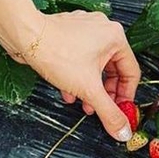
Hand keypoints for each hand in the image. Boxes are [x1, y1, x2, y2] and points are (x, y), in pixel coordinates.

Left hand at [24, 11, 139, 141]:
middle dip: (105, 93)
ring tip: (82, 102)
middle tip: (99, 108)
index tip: (120, 111)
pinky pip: (82, 56)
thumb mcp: (88, 89)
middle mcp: (104, 29)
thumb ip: (108, 112)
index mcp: (115, 37)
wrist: (27, 37)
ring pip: (96, 64)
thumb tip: (123, 130)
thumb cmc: (57, 53)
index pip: (131, 72)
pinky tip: (67, 89)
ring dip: (90, 87)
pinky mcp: (72, 31)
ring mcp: (87, 28)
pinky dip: (78, 75)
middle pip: (113, 68)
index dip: (126, 96)